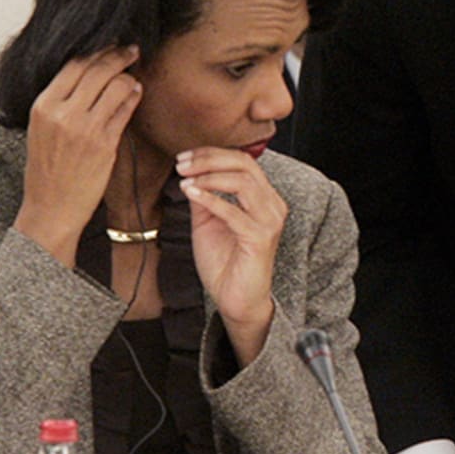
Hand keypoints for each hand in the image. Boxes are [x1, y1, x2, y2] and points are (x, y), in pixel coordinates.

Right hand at [14, 45, 142, 264]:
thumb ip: (61, 102)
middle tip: (133, 49)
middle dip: (118, 55)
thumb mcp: (43, 129)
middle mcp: (62, 114)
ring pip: (116, 86)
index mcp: (43, 106)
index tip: (110, 44)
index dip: (97, 50)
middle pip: (97, 69)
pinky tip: (137, 93)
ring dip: (129, 77)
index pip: (74, 64)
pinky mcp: (105, 144)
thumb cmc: (47, 169)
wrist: (51, 207)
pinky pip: (125, 110)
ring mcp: (85, 128)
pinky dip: (134, 97)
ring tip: (134, 75)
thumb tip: (86, 72)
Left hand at [175, 147, 285, 364]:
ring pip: (243, 182)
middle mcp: (272, 206)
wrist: (236, 299)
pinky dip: (210, 199)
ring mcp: (269, 221)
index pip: (243, 161)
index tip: (184, 157)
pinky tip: (191, 193)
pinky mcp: (260, 238)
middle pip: (245, 165)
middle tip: (182, 164)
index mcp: (264, 199)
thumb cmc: (225, 264)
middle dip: (210, 159)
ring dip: (209, 176)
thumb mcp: (207, 223)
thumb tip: (190, 174)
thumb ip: (204, 198)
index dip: (212, 154)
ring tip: (185, 179)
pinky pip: (234, 212)